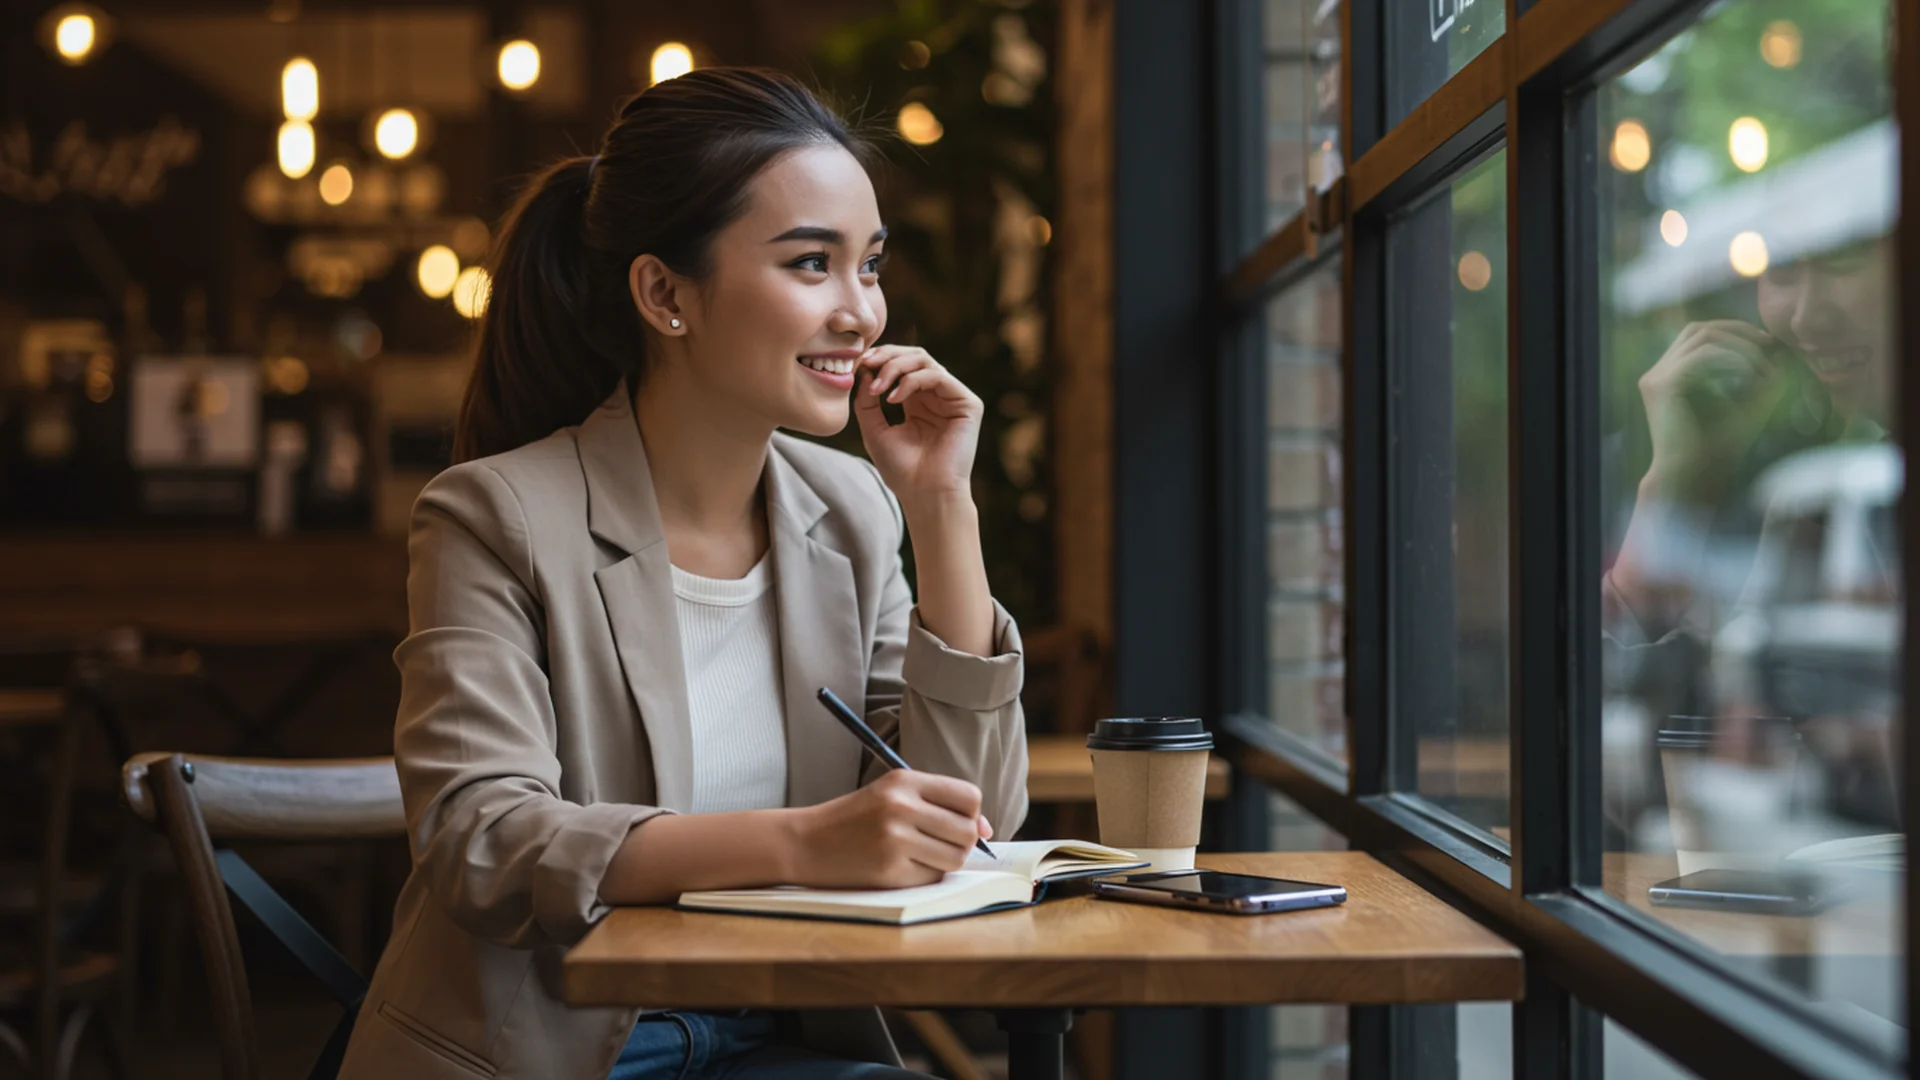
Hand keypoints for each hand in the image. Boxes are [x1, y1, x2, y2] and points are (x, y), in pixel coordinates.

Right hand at [790, 770, 992, 889]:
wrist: (805, 843)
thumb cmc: (855, 818)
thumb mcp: (891, 795)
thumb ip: (938, 805)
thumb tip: (987, 831)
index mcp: (904, 781)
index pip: (969, 796)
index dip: (972, 814)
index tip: (959, 823)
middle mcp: (901, 807)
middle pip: (967, 830)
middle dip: (962, 841)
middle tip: (938, 842)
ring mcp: (895, 840)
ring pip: (956, 858)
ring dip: (946, 861)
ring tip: (920, 854)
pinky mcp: (889, 871)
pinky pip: (932, 877)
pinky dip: (924, 875)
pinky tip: (900, 866)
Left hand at [852, 346, 983, 512]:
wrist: (925, 495)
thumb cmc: (902, 470)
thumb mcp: (874, 429)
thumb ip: (867, 400)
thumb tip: (863, 369)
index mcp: (918, 402)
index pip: (902, 365)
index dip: (880, 359)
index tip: (856, 364)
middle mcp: (937, 397)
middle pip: (915, 356)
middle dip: (887, 356)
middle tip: (865, 363)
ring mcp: (954, 399)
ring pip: (925, 361)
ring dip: (895, 368)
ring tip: (877, 389)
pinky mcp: (968, 404)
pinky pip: (938, 376)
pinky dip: (911, 381)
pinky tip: (893, 399)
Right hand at [1638, 320, 1787, 498]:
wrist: (1694, 481)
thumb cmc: (1718, 451)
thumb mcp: (1746, 406)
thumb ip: (1757, 379)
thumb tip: (1778, 353)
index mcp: (1669, 377)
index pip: (1700, 336)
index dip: (1735, 333)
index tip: (1768, 345)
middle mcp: (1657, 373)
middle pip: (1698, 328)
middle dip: (1737, 331)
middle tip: (1768, 344)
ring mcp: (1656, 378)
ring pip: (1701, 336)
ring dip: (1738, 345)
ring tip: (1763, 364)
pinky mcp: (1663, 386)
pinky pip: (1702, 356)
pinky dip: (1731, 359)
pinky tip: (1751, 374)